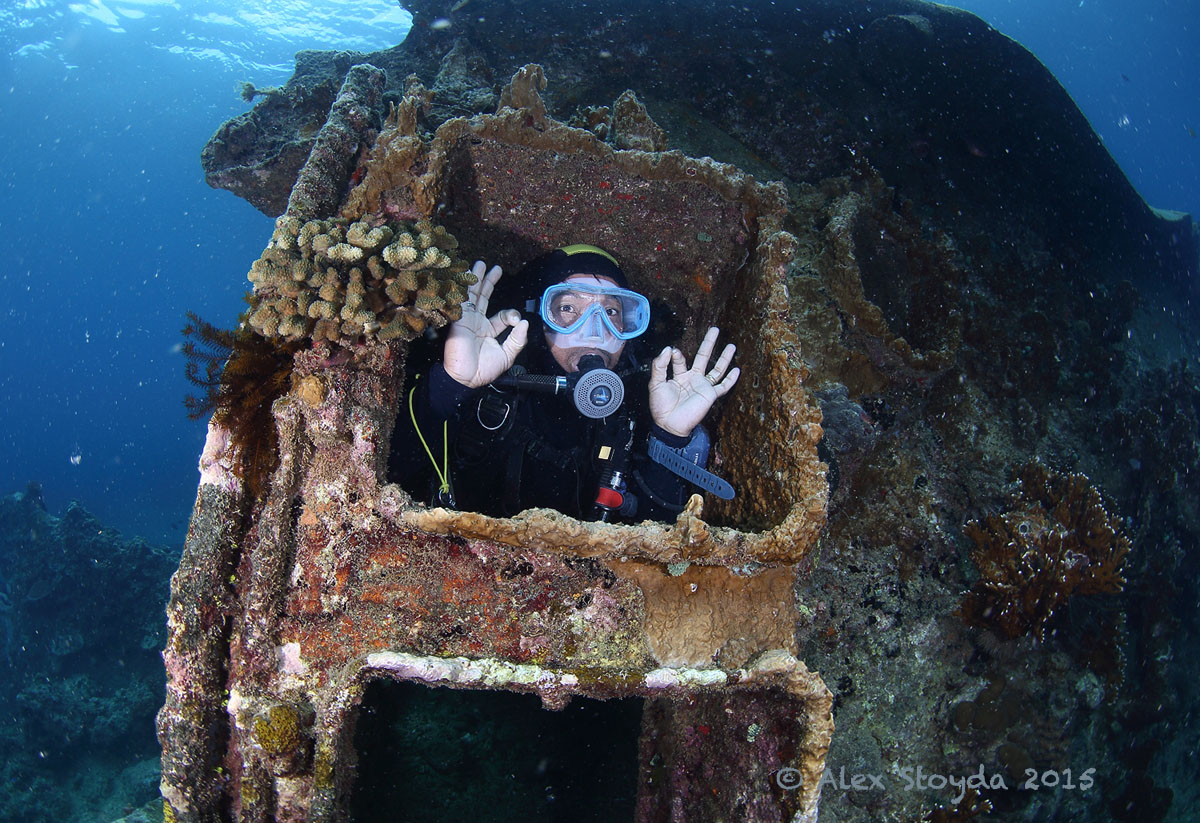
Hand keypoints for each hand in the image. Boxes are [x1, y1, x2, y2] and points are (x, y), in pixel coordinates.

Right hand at [443, 261, 528, 387]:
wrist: (466, 378)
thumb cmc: (484, 371)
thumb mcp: (507, 355)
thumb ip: (517, 340)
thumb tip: (525, 323)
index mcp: (488, 330)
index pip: (501, 315)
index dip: (511, 314)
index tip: (517, 320)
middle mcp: (477, 322)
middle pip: (483, 297)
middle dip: (489, 282)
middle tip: (495, 268)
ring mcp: (466, 319)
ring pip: (472, 295)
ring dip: (475, 279)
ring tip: (480, 264)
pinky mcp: (458, 319)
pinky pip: (461, 300)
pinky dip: (463, 288)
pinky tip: (466, 275)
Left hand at [648, 326, 739, 436]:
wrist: (669, 424)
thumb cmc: (661, 407)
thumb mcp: (655, 383)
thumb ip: (660, 366)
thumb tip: (667, 349)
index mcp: (679, 376)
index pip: (680, 359)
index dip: (676, 354)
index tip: (673, 351)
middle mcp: (692, 379)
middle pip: (703, 357)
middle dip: (709, 343)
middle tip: (715, 329)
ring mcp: (702, 386)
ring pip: (716, 369)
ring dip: (724, 357)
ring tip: (731, 345)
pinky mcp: (710, 395)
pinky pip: (723, 386)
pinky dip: (731, 379)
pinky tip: (737, 370)